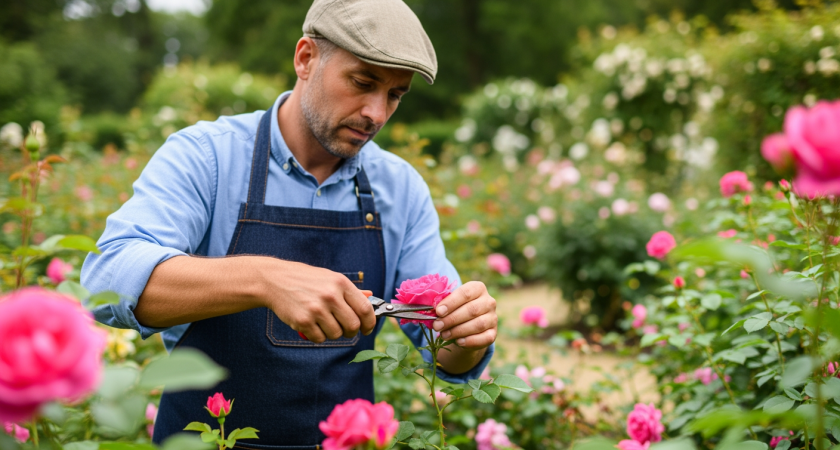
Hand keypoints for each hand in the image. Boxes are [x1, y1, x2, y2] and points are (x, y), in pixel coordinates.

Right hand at [260, 259, 375, 342]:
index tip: (367, 328)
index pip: (365, 309)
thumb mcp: (329, 278)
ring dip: (332, 333)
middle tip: (345, 329)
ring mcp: (316, 309)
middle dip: (351, 332)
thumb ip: (350, 291)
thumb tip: (371, 298)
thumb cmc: (305, 279)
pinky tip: (311, 324)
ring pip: (336, 334)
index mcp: (341, 283)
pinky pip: (319, 339)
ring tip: (323, 322)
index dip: (370, 323)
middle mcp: (331, 296)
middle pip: (353, 326)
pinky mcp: (303, 321)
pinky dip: (317, 336)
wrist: (274, 280)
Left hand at [431, 281, 496, 349]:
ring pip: (478, 325)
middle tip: (437, 326)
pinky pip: (484, 338)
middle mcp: (489, 302)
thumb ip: (442, 304)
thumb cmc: (455, 310)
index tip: (438, 311)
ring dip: (458, 331)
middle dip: (451, 319)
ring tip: (444, 335)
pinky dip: (470, 341)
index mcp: (478, 288)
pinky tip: (458, 342)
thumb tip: (431, 310)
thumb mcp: (449, 303)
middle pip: (471, 310)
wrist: (467, 326)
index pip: (465, 293)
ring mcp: (493, 318)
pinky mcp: (493, 333)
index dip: (451, 302)